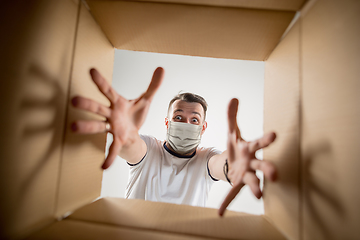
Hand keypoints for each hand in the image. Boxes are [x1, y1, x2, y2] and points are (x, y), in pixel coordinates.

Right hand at [71, 67, 163, 168]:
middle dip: (87, 104)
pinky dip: (109, 157)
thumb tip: (162, 68)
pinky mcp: (118, 139)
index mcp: (117, 102)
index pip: (108, 90)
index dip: (100, 81)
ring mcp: (112, 127)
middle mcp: (111, 114)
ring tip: (74, 127)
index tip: (91, 70)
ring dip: (87, 127)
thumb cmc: (134, 114)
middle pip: (98, 108)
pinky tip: (104, 167)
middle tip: (74, 100)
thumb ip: (153, 85)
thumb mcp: (146, 99)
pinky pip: (112, 148)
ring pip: (98, 126)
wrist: (135, 132)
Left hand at [218, 98, 276, 215]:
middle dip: (268, 168)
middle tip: (275, 174)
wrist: (232, 161)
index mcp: (250, 148)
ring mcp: (246, 175)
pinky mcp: (237, 184)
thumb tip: (233, 98)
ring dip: (256, 187)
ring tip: (259, 195)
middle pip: (262, 165)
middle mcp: (252, 162)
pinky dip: (226, 203)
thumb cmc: (236, 147)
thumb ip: (232, 117)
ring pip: (252, 181)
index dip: (266, 139)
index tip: (275, 135)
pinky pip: (232, 194)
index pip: (259, 143)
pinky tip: (220, 213)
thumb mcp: (232, 132)